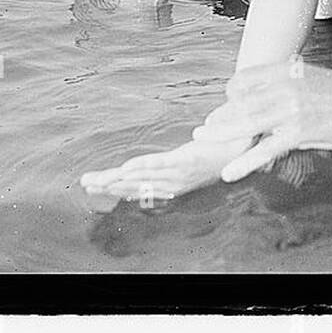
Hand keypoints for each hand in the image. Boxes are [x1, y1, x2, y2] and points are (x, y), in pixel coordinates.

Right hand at [80, 137, 250, 200]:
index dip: (118, 187)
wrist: (246, 144)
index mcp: (174, 180)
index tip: (96, 186)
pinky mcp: (187, 160)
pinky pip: (160, 165)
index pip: (140, 187)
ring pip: (142, 177)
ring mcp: (180, 171)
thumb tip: (166, 148)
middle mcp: (174, 180)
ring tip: (95, 179)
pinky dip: (142, 168)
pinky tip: (125, 169)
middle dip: (109, 186)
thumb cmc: (222, 148)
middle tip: (86, 183)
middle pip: (135, 185)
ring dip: (117, 179)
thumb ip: (179, 155)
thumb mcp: (196, 155)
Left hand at [191, 62, 331, 180]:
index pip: (243, 79)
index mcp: (285, 69)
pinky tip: (229, 172)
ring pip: (245, 122)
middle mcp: (284, 85)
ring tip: (203, 141)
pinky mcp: (298, 132)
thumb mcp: (310, 77)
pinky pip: (264, 149)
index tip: (227, 106)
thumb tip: (266, 93)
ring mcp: (290, 109)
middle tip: (203, 128)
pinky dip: (243, 162)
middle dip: (219, 117)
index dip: (231, 94)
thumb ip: (286, 82)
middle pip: (239, 102)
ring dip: (221, 134)